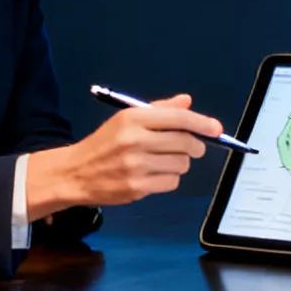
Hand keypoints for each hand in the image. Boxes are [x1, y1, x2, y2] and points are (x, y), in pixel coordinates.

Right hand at [25, 96, 223, 212]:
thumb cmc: (103, 144)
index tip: (215, 128)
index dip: (202, 123)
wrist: (75, 173)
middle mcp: (135, 140)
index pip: (178, 118)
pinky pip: (172, 182)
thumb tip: (186, 102)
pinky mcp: (137, 187)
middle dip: (196, 145)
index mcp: (132, 119)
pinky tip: (154, 175)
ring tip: (164, 161)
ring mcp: (136, 166)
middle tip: (192, 147)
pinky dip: (170, 179)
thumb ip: (158, 110)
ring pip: (182, 164)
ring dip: (180, 163)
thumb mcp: (125, 120)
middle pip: (185, 142)